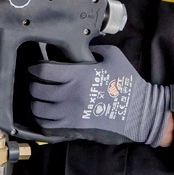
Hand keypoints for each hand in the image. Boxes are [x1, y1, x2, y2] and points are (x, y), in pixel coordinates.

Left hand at [28, 45, 169, 146]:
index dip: (34, 68)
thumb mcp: (114, 57)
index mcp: (79, 75)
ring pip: (39, 110)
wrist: (140, 113)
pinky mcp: (75, 128)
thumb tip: (81, 47)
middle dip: (33, 85)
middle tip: (35, 83)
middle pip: (37, 90)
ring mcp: (72, 113)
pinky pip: (48, 126)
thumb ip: (95, 49)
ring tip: (39, 99)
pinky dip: (42, 120)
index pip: (44, 71)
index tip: (34, 68)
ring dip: (35, 103)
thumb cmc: (128, 84)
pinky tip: (46, 114)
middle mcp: (72, 94)